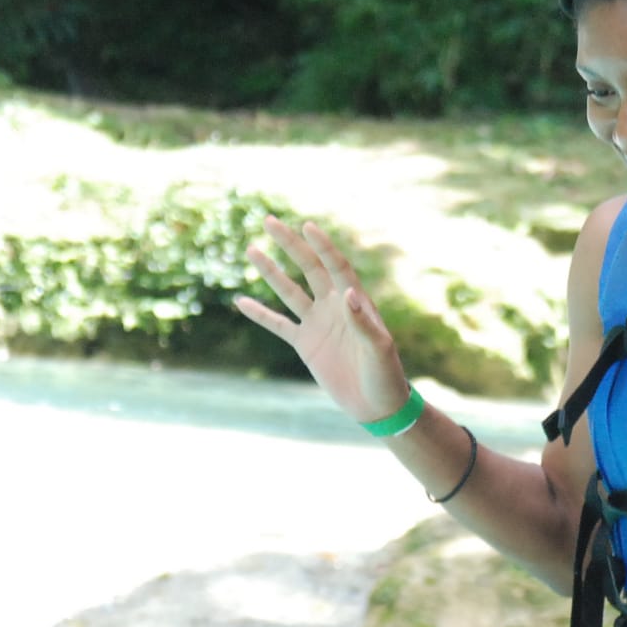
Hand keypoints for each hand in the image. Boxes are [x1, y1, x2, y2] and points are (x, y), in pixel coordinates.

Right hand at [234, 215, 409, 422]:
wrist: (376, 405)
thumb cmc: (385, 375)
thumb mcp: (379, 349)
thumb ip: (364, 322)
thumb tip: (348, 293)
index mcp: (356, 302)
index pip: (336, 266)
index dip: (322, 246)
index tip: (307, 226)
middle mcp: (334, 307)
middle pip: (309, 268)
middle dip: (290, 245)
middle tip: (269, 222)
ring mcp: (318, 323)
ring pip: (289, 291)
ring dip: (270, 271)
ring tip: (251, 249)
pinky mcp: (305, 344)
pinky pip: (278, 324)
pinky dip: (260, 314)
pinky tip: (241, 301)